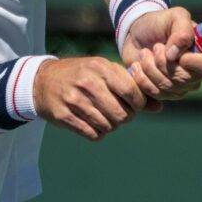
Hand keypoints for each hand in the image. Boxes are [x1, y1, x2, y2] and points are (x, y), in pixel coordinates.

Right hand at [33, 57, 155, 140]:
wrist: (42, 81)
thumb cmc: (81, 75)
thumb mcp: (104, 72)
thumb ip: (131, 87)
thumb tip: (159, 107)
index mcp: (100, 67)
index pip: (131, 92)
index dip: (139, 104)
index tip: (135, 105)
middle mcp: (87, 82)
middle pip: (121, 114)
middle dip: (125, 117)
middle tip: (120, 113)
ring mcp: (74, 100)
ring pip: (108, 126)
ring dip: (111, 126)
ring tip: (105, 117)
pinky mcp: (64, 116)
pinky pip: (92, 134)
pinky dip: (98, 133)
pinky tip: (93, 123)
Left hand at [122, 7, 201, 100]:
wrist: (137, 34)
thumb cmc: (160, 23)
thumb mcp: (175, 16)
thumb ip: (182, 30)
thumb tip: (176, 54)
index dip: (191, 62)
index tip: (174, 52)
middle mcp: (198, 71)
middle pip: (186, 79)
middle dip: (164, 63)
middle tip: (155, 47)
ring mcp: (183, 85)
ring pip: (169, 87)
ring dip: (151, 68)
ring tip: (144, 54)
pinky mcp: (167, 93)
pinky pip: (156, 94)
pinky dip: (143, 78)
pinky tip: (138, 65)